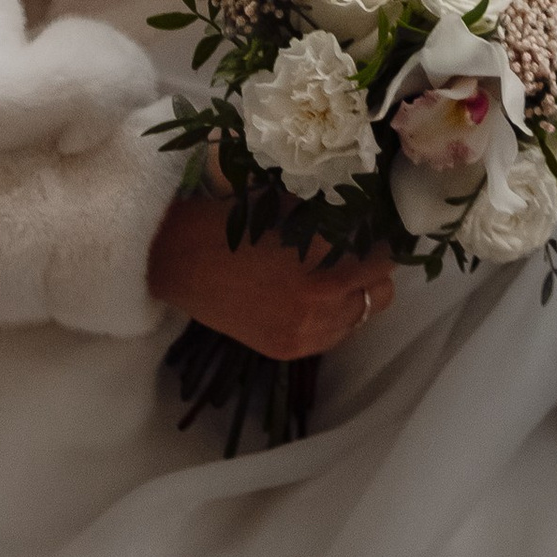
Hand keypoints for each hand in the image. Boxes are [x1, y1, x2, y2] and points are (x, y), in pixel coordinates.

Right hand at [147, 190, 392, 359]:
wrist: (175, 260)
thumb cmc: (229, 220)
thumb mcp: (286, 206)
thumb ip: (328, 215)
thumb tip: (364, 209)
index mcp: (318, 270)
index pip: (380, 257)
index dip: (381, 237)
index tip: (377, 223)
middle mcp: (317, 311)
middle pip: (379, 292)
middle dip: (375, 267)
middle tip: (362, 244)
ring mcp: (303, 337)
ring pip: (360, 318)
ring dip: (356, 292)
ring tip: (335, 268)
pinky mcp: (287, 350)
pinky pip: (334, 335)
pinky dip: (334, 314)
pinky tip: (314, 292)